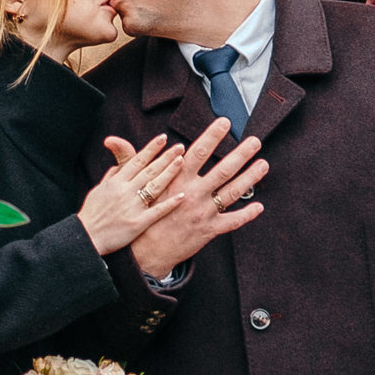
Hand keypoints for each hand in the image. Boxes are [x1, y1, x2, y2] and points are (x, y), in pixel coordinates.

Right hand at [76, 134, 181, 256]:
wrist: (86, 237)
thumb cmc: (92, 213)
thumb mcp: (98, 190)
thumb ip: (111, 176)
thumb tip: (119, 166)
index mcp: (116, 182)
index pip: (137, 160)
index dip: (151, 148)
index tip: (163, 138)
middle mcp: (125, 191)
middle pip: (150, 170)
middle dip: (166, 157)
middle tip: (180, 146)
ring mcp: (132, 207)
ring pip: (155, 186)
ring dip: (169, 173)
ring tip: (182, 162)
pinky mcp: (138, 223)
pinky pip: (157, 211)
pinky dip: (170, 203)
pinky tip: (182, 195)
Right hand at [102, 119, 265, 277]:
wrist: (143, 253)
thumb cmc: (139, 216)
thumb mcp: (130, 186)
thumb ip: (127, 159)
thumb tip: (112, 140)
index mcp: (176, 180)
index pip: (198, 152)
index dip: (212, 136)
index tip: (224, 122)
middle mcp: (193, 193)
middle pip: (223, 170)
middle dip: (241, 153)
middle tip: (255, 140)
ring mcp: (203, 213)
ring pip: (232, 192)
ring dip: (250, 178)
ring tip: (263, 164)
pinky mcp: (208, 231)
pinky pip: (232, 222)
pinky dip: (247, 215)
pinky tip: (259, 206)